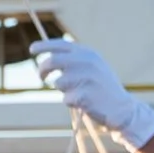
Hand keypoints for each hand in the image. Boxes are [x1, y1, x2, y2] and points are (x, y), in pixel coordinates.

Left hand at [31, 39, 153, 152]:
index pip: (60, 44)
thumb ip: (75, 59)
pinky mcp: (83, 95)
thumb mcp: (94, 66)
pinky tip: (85, 103)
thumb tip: (48, 56)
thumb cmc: (103, 87)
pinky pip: (65, 98)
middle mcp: (86, 62)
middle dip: (42, 70)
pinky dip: (71, 102)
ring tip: (80, 93)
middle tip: (41, 77)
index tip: (32, 50)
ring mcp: (85, 78)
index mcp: (88, 53)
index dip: (43, 46)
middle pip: (51, 62)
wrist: (122, 108)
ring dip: (63, 90)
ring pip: (57, 83)